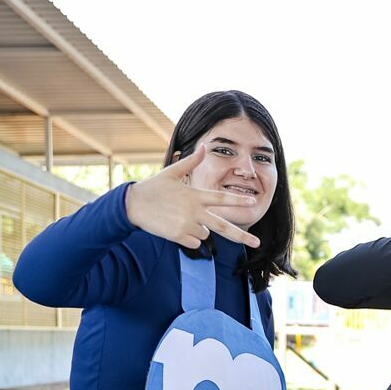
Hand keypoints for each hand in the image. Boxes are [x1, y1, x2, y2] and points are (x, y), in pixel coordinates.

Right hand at [124, 147, 262, 249]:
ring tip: (180, 216)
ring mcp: (187, 225)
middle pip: (223, 226)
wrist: (133, 205)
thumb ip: (192, 162)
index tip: (253, 202)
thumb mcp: (172, 171)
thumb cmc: (154, 187)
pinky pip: (194, 242)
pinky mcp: (179, 237)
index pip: (221, 199)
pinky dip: (188, 237)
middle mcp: (194, 211)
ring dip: (199, 228)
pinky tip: (175, 226)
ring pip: (205, 233)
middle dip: (242, 235)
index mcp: (195, 195)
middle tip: (257, 241)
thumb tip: (205, 146)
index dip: (238, 201)